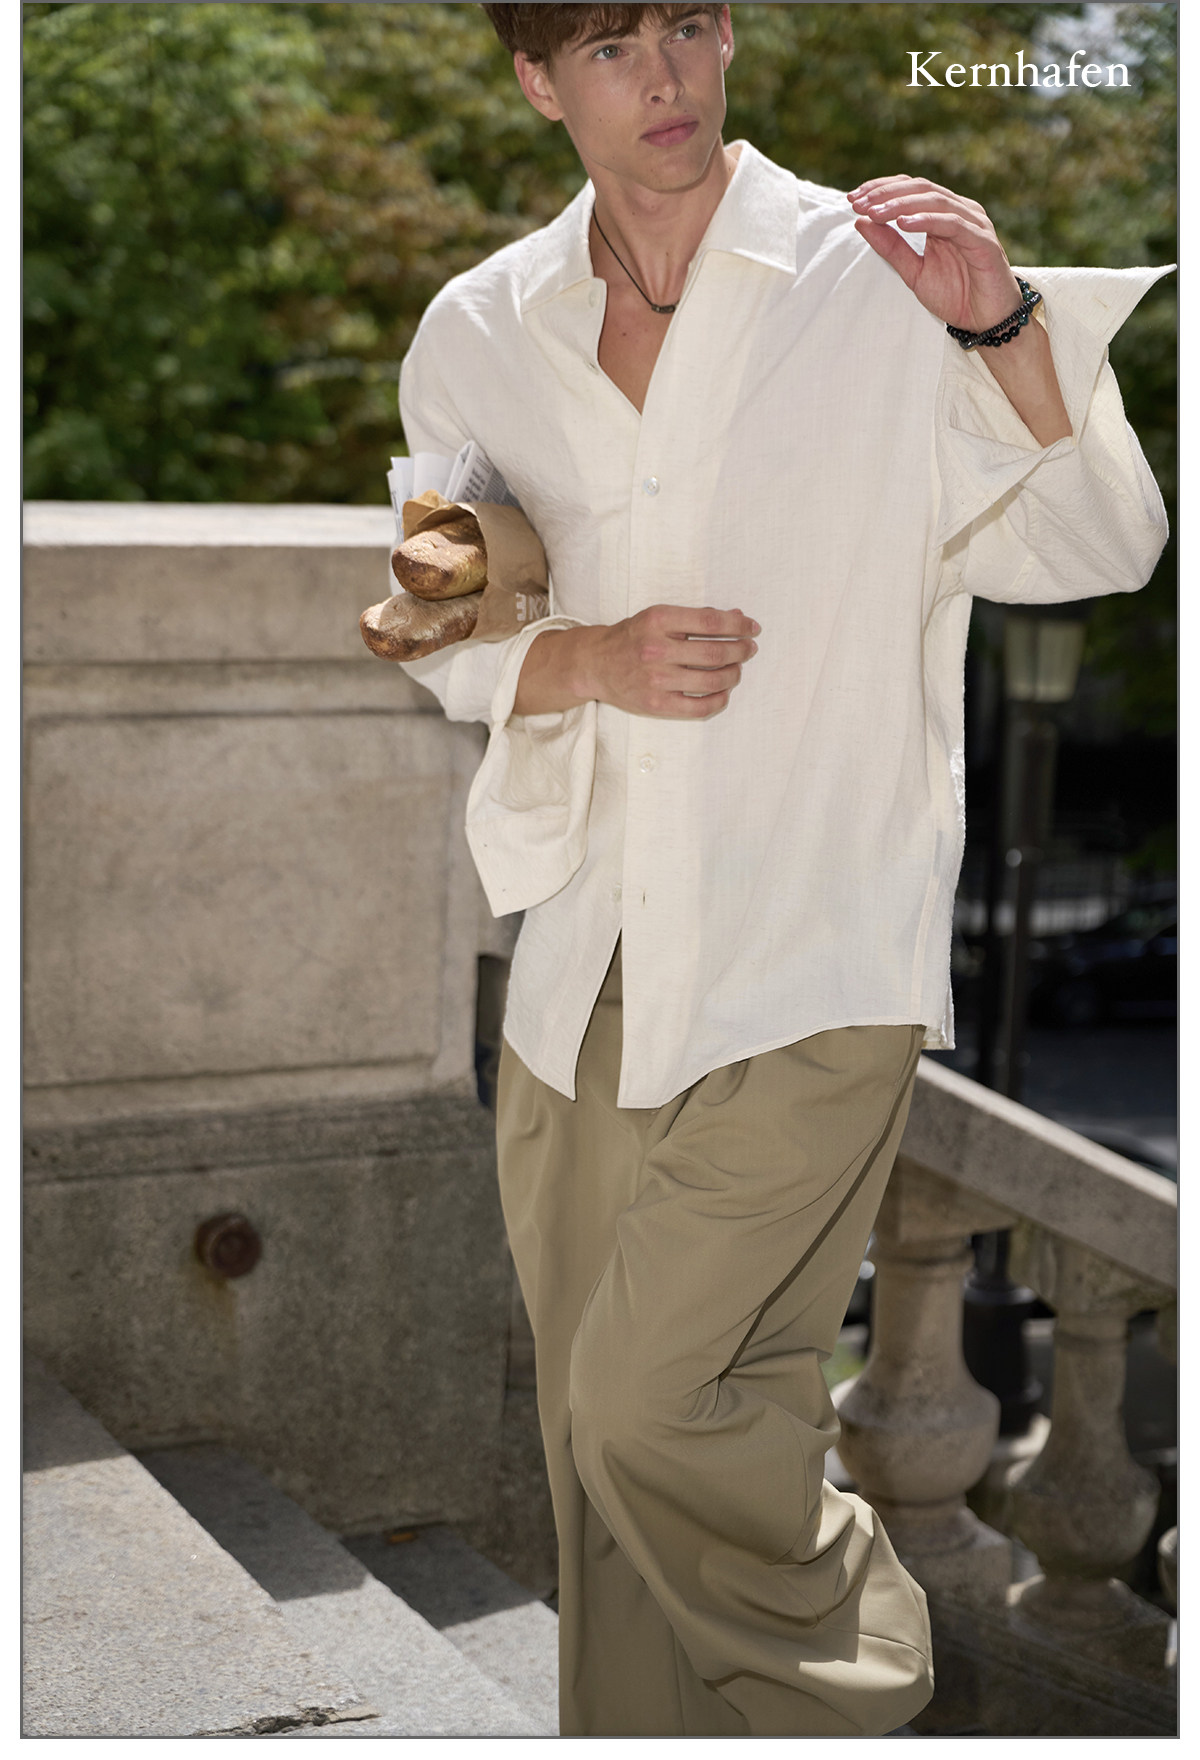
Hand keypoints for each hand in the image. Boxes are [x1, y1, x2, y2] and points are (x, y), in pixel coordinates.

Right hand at [513, 604, 759, 718]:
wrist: (596, 664)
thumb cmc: (633, 638)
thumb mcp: (660, 618)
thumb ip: (697, 618)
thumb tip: (737, 617)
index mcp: (658, 620)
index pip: (710, 621)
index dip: (738, 625)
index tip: (752, 628)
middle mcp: (656, 650)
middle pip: (714, 653)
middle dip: (740, 651)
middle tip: (749, 650)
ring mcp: (655, 680)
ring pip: (711, 681)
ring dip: (733, 675)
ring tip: (736, 670)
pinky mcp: (656, 704)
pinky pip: (699, 707)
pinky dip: (719, 700)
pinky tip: (724, 692)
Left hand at [848, 175, 1022, 332]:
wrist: (987, 322)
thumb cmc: (956, 296)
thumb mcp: (913, 272)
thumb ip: (890, 247)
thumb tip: (861, 220)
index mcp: (943, 215)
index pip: (910, 189)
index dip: (881, 189)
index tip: (853, 199)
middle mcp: (960, 212)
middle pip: (920, 188)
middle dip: (886, 194)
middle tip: (858, 202)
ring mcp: (974, 224)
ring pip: (935, 201)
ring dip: (901, 205)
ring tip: (875, 212)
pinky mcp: (983, 242)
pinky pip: (953, 224)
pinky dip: (927, 221)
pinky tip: (904, 224)